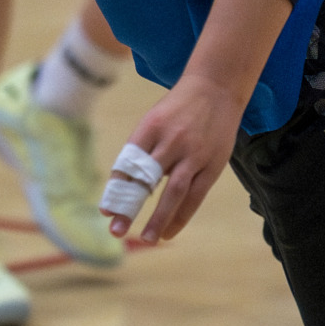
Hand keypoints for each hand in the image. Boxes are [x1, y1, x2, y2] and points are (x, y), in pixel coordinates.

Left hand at [112, 74, 246, 246]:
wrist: (217, 86)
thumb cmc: (178, 108)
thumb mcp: (154, 120)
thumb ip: (141, 149)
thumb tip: (123, 186)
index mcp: (151, 126)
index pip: (129, 161)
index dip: (117, 187)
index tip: (107, 211)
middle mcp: (172, 140)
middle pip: (148, 179)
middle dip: (131, 206)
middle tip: (117, 230)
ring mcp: (194, 153)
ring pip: (174, 190)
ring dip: (160, 217)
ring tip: (147, 239)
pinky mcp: (213, 164)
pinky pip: (196, 194)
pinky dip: (182, 215)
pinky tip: (170, 231)